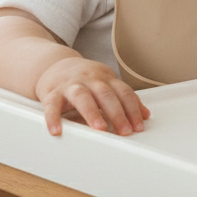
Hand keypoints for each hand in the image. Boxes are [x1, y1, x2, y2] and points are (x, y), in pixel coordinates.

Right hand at [35, 56, 149, 136]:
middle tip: (125, 130)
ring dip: (92, 113)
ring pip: (83, 96)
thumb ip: (123, 98)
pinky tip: (57, 131)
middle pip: (106, 94)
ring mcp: (71, 85)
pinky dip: (54, 118)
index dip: (133, 109)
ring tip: (100, 128)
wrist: (55, 65)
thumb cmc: (84, 79)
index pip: (123, 92)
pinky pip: (52, 105)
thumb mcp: (106, 83)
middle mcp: (90, 79)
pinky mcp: (52, 92)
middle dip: (118, 113)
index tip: (139, 125)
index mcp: (106, 78)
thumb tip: (145, 114)